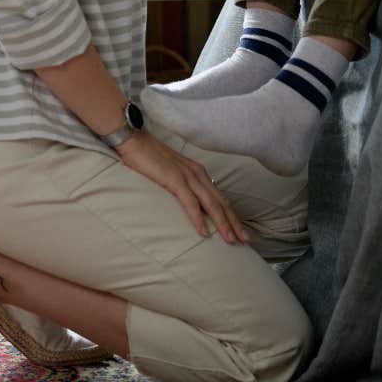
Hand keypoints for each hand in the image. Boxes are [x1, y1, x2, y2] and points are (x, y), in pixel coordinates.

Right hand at [117, 131, 249, 244]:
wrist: (136, 140)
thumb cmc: (150, 158)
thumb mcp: (172, 173)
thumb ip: (183, 185)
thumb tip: (189, 202)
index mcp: (199, 173)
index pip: (220, 197)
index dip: (232, 215)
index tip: (241, 231)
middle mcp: (198, 174)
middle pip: (222, 202)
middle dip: (234, 223)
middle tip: (246, 241)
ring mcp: (188, 177)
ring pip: (211, 204)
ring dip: (222, 224)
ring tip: (231, 241)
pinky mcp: (175, 180)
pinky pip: (190, 203)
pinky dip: (199, 219)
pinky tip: (204, 233)